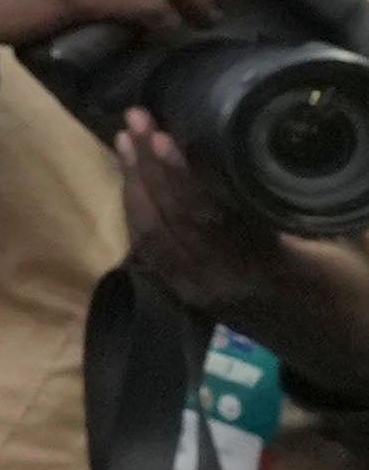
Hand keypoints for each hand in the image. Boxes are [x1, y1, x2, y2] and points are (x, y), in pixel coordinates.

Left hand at [117, 116, 368, 384]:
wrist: (346, 352)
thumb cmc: (356, 290)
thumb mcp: (350, 242)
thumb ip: (311, 202)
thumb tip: (292, 145)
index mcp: (269, 265)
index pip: (212, 215)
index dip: (181, 175)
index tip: (159, 135)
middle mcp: (227, 281)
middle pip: (172, 220)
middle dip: (146, 167)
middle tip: (133, 117)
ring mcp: (206, 293)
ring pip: (154, 237)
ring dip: (134, 186)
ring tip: (124, 139)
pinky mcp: (196, 299)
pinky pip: (154, 256)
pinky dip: (137, 216)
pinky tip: (132, 182)